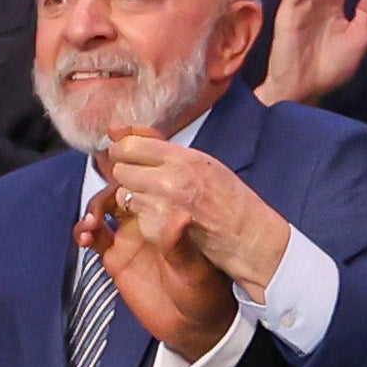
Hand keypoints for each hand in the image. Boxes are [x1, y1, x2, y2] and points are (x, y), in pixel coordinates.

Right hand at [79, 176, 238, 361]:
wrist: (192, 326)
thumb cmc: (206, 293)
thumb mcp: (197, 269)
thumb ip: (182, 246)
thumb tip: (180, 218)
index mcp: (171, 212)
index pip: (150, 178)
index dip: (134, 164)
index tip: (120, 154)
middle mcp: (149, 219)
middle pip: (121, 188)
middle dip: (106, 188)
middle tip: (102, 201)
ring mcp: (130, 236)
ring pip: (103, 209)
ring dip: (92, 209)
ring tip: (91, 224)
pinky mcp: (115, 257)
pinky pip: (93, 237)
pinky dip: (83, 231)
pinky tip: (83, 237)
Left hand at [92, 130, 293, 293]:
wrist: (248, 236)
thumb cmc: (230, 199)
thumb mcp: (202, 162)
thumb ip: (160, 147)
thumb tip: (118, 130)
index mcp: (183, 159)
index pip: (129, 146)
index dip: (124, 151)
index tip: (128, 156)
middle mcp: (170, 181)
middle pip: (121, 170)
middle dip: (129, 174)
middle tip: (146, 180)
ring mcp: (162, 209)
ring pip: (124, 193)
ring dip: (135, 196)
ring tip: (158, 200)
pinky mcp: (157, 231)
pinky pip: (136, 217)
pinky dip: (144, 217)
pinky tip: (164, 218)